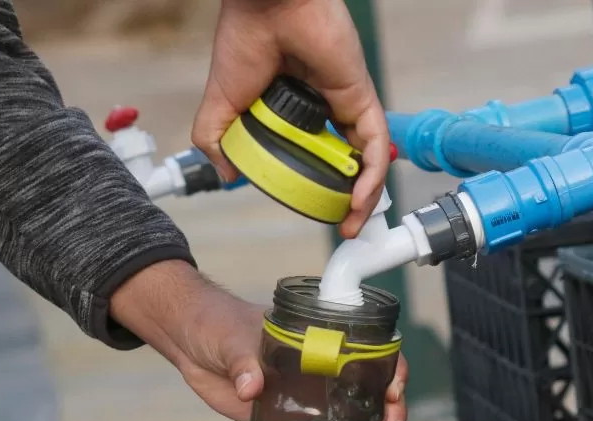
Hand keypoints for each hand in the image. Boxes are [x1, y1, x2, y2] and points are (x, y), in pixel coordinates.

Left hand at [109, 260, 407, 420]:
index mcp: (322, 339)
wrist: (190, 341)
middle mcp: (324, 368)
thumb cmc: (218, 324)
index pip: (372, 352)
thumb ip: (245, 361)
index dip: (391, 371)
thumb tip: (251, 387)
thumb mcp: (234, 337)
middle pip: (372, 392)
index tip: (391, 392)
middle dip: (389, 415)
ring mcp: (309, 397)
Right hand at [190, 0, 389, 237]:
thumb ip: (218, 140)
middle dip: (347, 199)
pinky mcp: (361, 98)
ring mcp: (346, 105)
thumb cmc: (244, 41)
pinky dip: (371, 176)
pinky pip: (374, 145)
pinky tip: (359, 200)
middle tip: (341, 227)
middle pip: (345, 162)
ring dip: (364, 196)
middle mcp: (325, 110)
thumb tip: (226, 175)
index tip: (311, 211)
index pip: (314, 156)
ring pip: (366, 159)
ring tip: (351, 224)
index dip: (317, 186)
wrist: (264, 8)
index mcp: (296, 111)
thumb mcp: (221, 105)